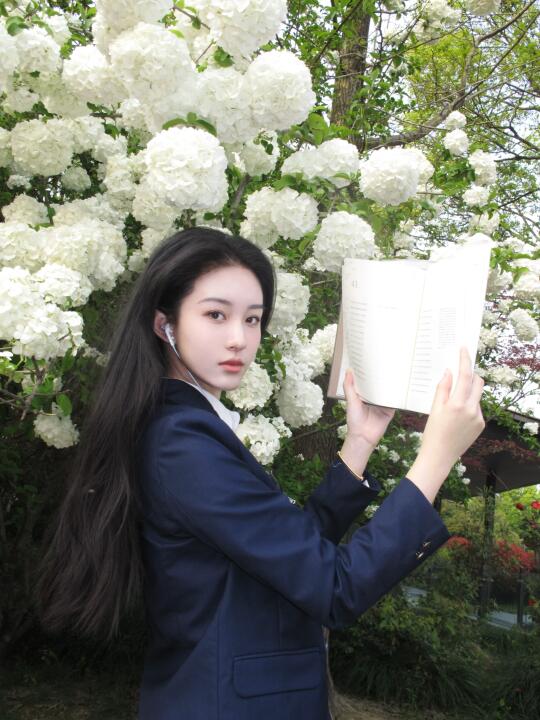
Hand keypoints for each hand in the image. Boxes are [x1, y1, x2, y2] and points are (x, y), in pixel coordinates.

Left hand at [343, 367, 395, 448]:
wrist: (363, 436)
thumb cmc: (354, 419)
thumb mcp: (350, 401)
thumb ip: (349, 387)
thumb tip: (348, 371)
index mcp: (364, 394)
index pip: (368, 380)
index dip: (369, 371)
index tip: (373, 358)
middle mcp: (374, 397)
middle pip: (380, 384)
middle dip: (383, 375)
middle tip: (388, 361)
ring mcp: (383, 402)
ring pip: (389, 391)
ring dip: (392, 384)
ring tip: (398, 370)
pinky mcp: (390, 409)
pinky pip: (395, 400)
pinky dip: (399, 395)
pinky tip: (403, 386)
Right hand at [417, 346, 484, 474]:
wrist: (439, 456)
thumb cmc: (432, 432)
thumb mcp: (434, 408)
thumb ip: (443, 388)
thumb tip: (449, 372)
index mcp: (458, 403)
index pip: (465, 375)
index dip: (465, 360)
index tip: (464, 349)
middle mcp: (472, 409)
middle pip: (477, 382)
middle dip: (470, 375)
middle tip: (459, 373)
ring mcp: (478, 417)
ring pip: (477, 395)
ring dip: (468, 391)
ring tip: (453, 402)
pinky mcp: (481, 424)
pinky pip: (477, 407)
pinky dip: (469, 405)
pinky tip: (457, 415)